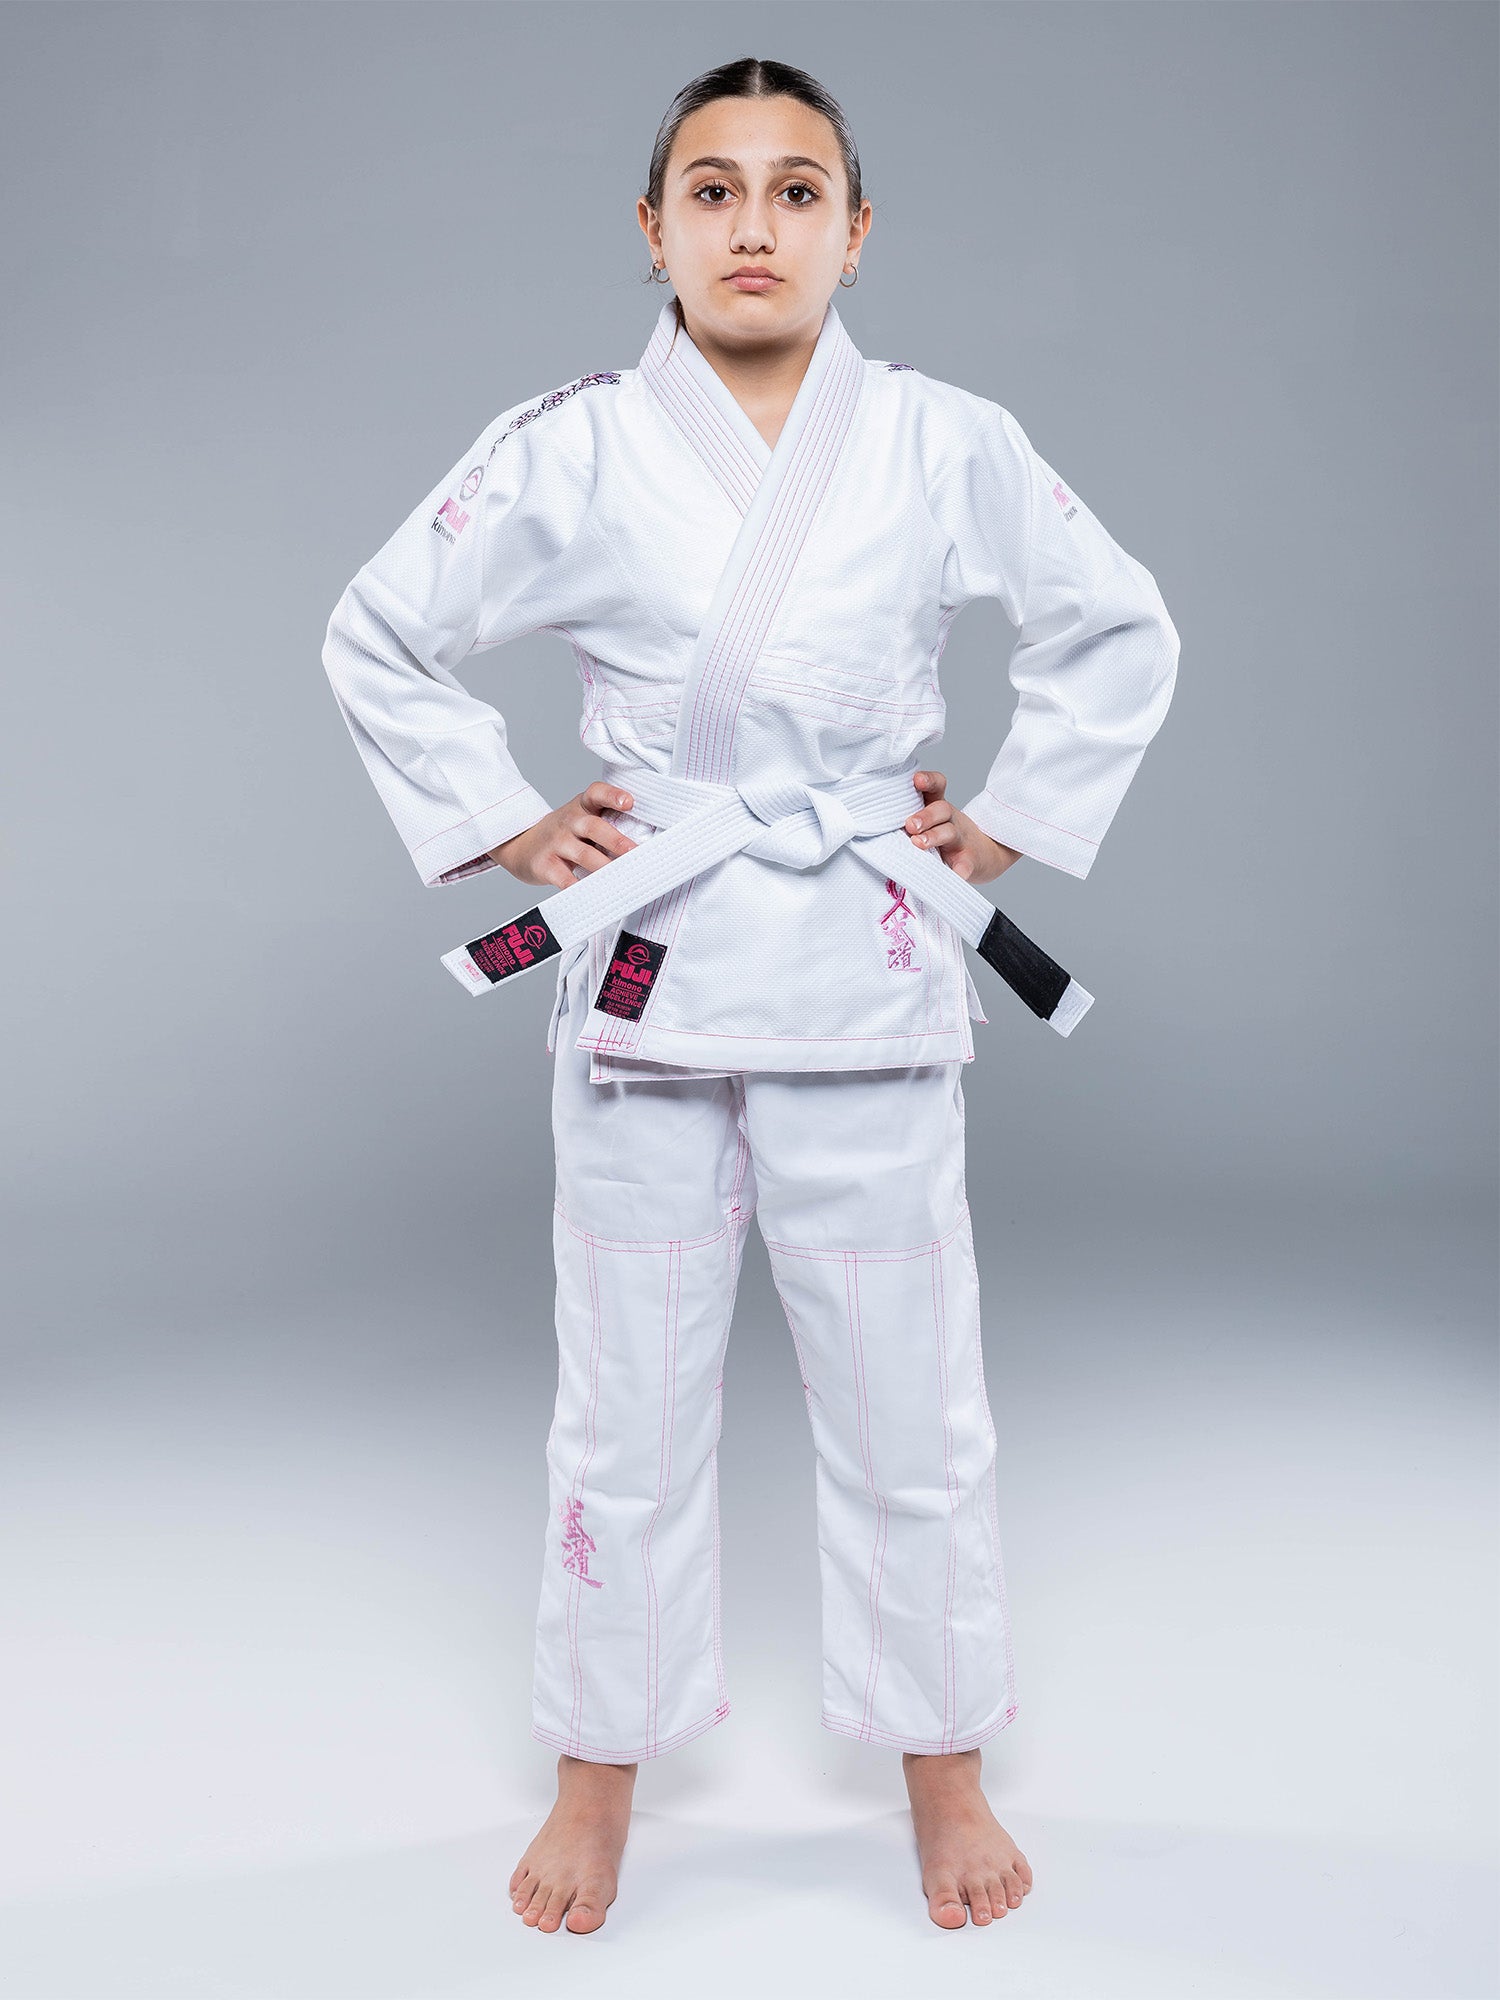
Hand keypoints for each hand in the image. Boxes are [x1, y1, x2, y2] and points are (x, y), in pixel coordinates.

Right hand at [486, 781, 638, 888]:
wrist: (521, 846)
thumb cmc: (564, 835)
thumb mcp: (581, 820)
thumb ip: (607, 826)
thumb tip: (647, 847)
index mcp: (582, 807)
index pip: (596, 793)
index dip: (612, 795)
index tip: (629, 802)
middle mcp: (569, 821)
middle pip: (593, 827)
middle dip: (616, 840)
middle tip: (635, 852)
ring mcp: (556, 843)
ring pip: (583, 855)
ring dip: (604, 867)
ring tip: (622, 877)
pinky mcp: (545, 865)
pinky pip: (565, 878)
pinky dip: (580, 888)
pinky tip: (596, 894)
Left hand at [904, 771, 1021, 885]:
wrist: (985, 856)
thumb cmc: (946, 840)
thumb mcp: (932, 823)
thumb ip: (909, 820)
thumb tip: (871, 825)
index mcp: (938, 809)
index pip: (937, 787)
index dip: (928, 781)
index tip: (916, 780)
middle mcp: (951, 820)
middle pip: (941, 809)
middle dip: (924, 815)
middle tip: (910, 824)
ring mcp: (961, 840)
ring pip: (949, 832)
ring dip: (934, 837)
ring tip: (919, 844)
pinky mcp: (969, 862)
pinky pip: (964, 865)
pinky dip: (958, 871)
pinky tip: (952, 875)